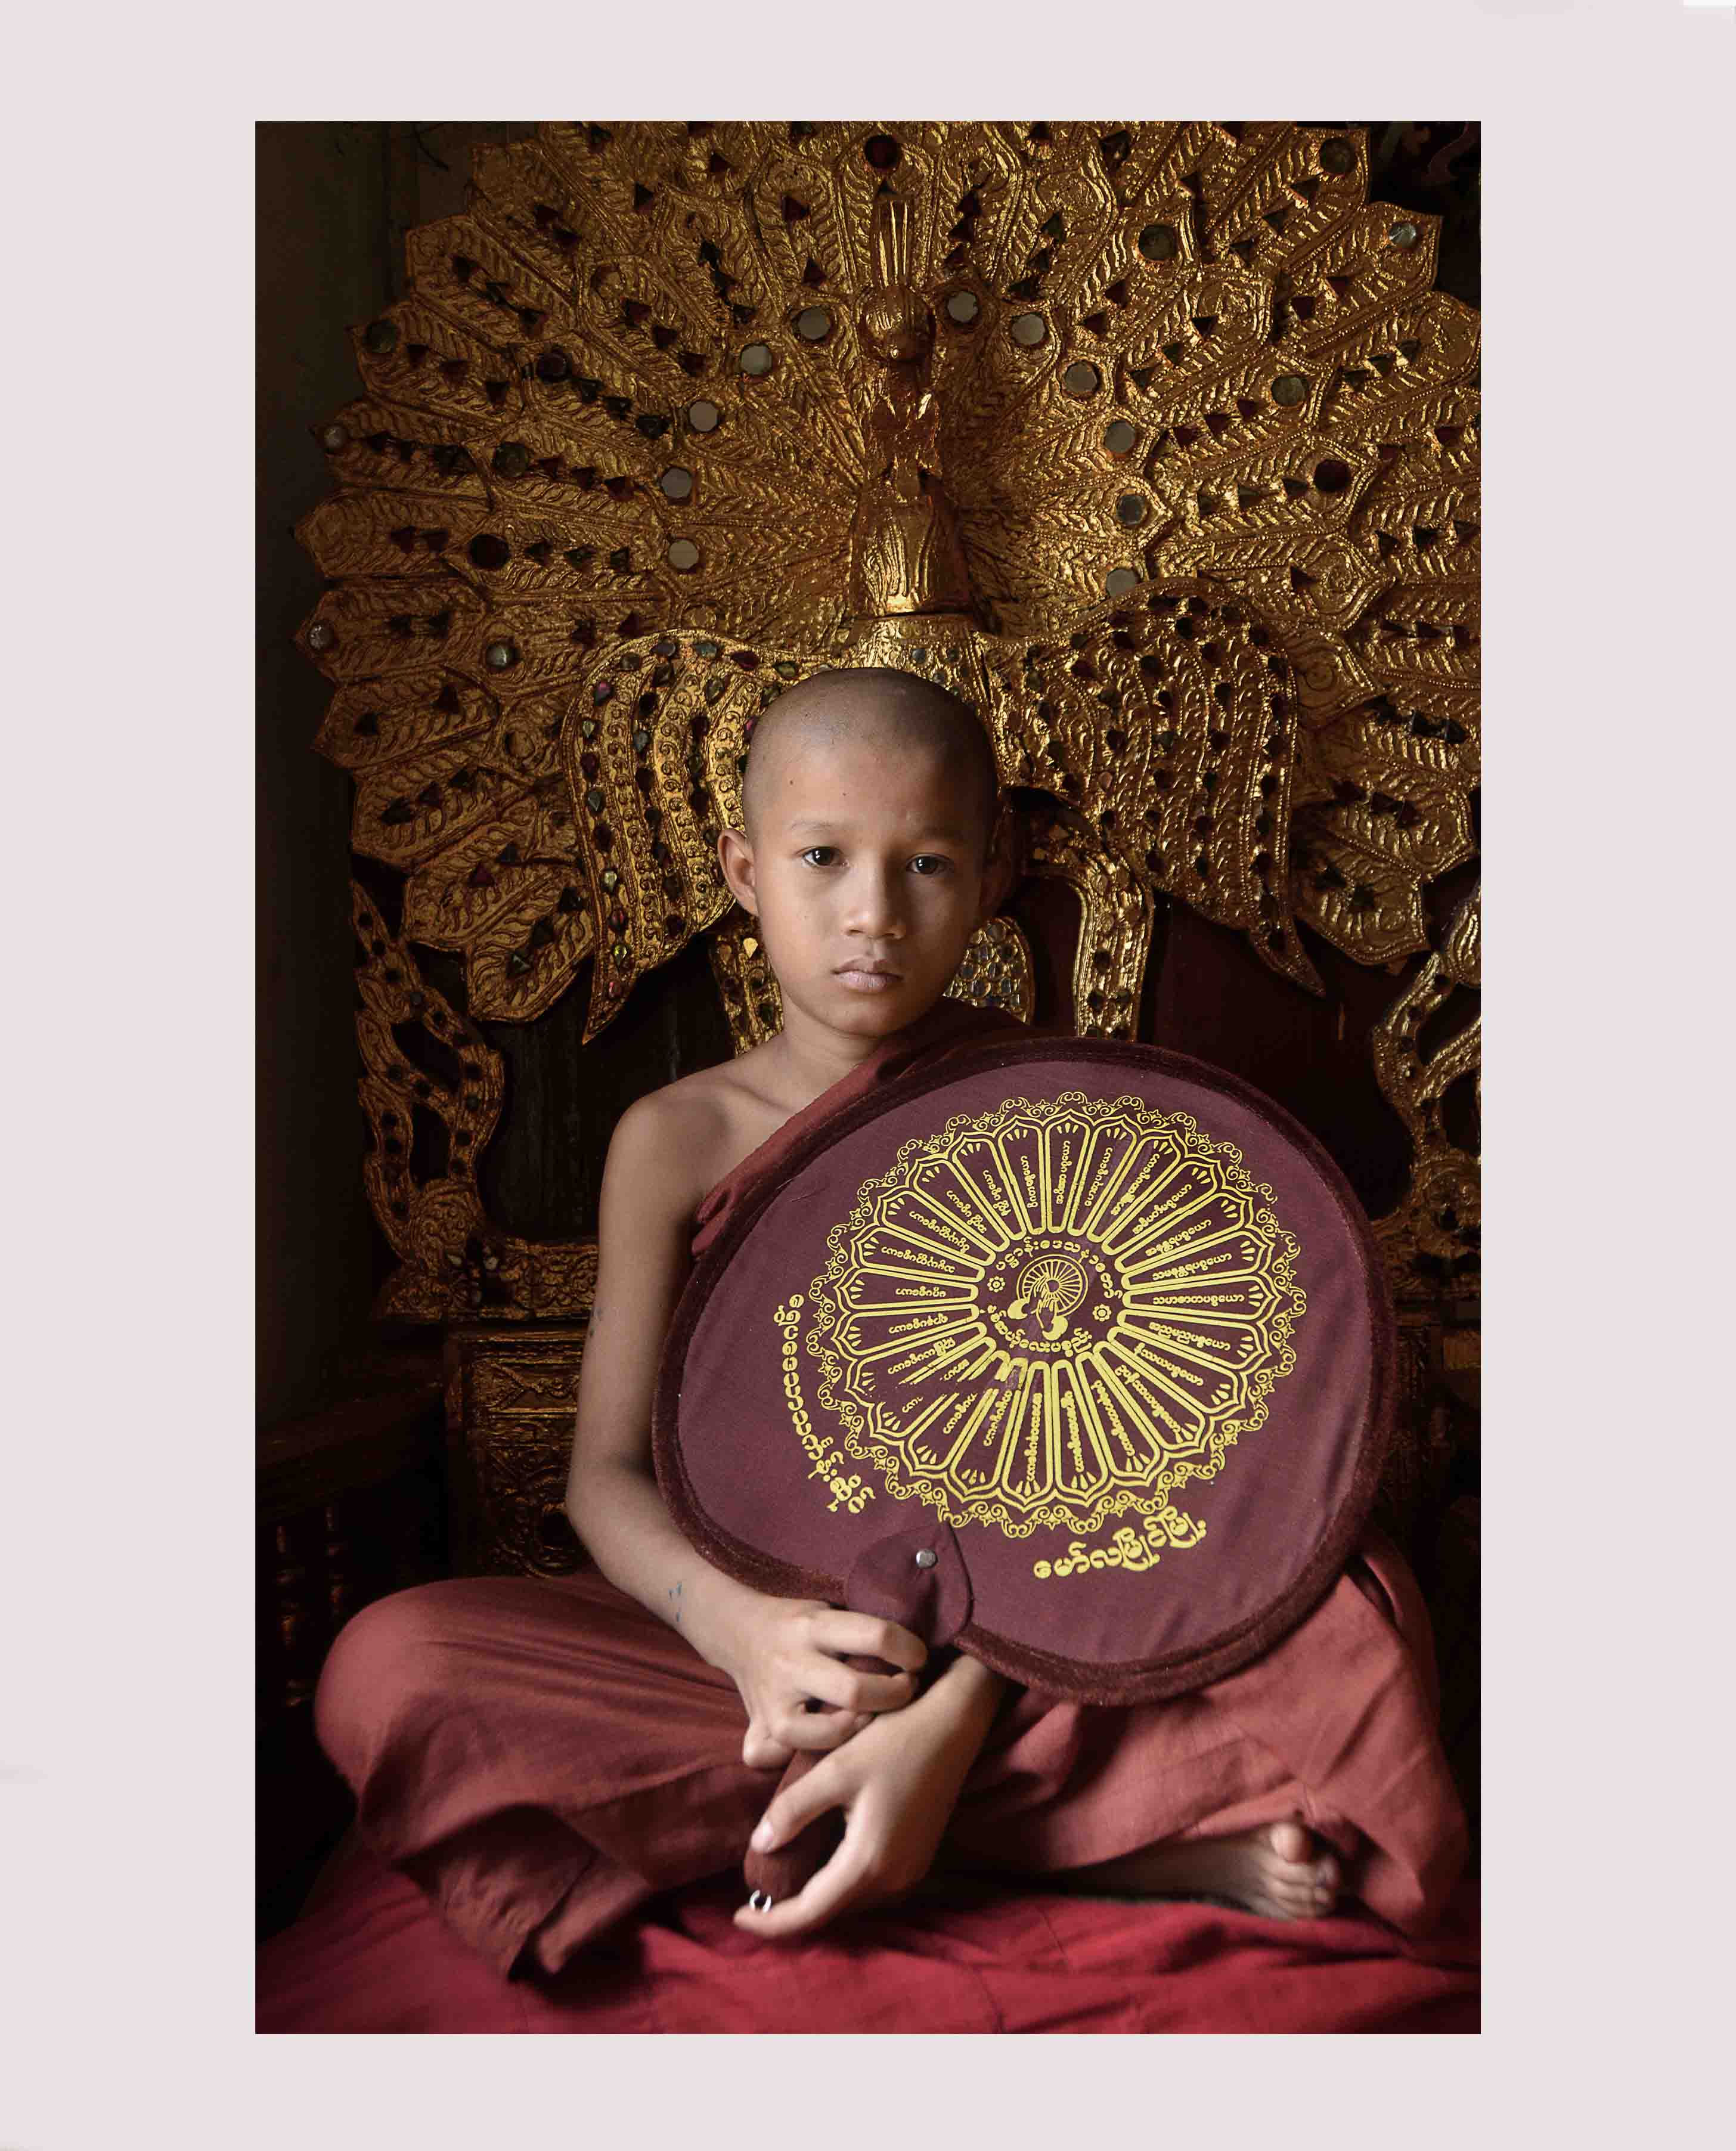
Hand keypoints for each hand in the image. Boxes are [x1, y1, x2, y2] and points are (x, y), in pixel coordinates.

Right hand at [714, 1593, 927, 1768]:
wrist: (738, 1631)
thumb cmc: (800, 1625)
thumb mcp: (827, 1611)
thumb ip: (860, 1632)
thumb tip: (917, 1654)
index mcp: (813, 1626)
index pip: (875, 1636)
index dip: (909, 1651)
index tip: (919, 1659)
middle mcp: (792, 1662)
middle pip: (855, 1691)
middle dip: (894, 1695)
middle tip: (907, 1689)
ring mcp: (774, 1700)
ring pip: (826, 1732)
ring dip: (862, 1729)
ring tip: (876, 1716)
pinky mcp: (760, 1728)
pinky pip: (788, 1755)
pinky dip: (815, 1756)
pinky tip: (836, 1746)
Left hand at [732, 1663, 996, 1938]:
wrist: (953, 1724)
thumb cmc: (894, 1741)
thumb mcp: (835, 1770)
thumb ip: (794, 1809)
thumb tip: (760, 1843)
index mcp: (869, 1862)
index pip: (811, 1913)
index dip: (771, 1922)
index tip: (736, 1917)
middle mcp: (894, 1878)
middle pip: (832, 1913)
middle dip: (791, 1913)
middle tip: (754, 1900)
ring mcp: (910, 1870)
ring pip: (852, 1902)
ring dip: (818, 1900)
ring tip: (783, 1886)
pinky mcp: (917, 1857)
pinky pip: (871, 1887)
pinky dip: (841, 1885)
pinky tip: (823, 1866)